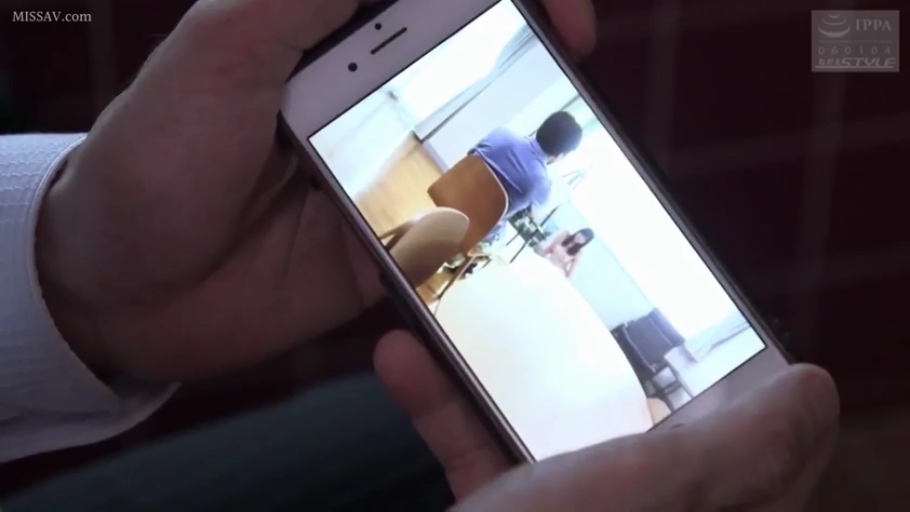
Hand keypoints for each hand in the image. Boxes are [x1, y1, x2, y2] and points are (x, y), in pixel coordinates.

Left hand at [35, 0, 596, 380]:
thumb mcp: (219, 52)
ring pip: (478, 153)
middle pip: (476, 71)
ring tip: (566, 162)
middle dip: (536, 72)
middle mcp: (369, 105)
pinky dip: (492, 231)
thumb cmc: (154, 159)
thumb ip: (303, 0)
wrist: (126, 292)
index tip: (556, 16)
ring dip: (525, 154)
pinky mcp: (389, 248)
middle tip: (576, 92)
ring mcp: (385, 178)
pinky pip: (457, 236)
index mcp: (332, 41)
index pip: (435, 1)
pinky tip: (517, 231)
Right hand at [375, 332, 838, 510]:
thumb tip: (812, 396)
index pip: (765, 456)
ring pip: (554, 428)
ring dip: (504, 366)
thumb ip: (732, 450)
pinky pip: (483, 450)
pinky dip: (447, 406)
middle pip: (650, 427)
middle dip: (611, 354)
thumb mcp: (640, 495)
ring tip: (476, 305)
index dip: (760, 390)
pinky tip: (407, 362)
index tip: (726, 323)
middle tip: (599, 297)